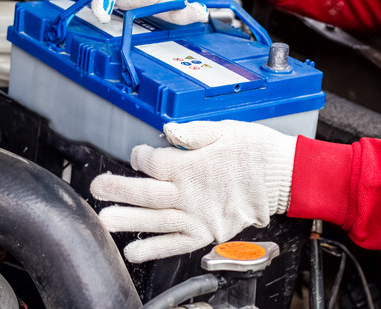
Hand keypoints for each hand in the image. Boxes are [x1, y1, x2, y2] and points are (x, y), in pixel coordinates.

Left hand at [90, 120, 296, 262]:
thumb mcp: (226, 129)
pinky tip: (133, 251)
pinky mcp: (207, 232)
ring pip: (155, 220)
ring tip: (104, 220)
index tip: (138, 154)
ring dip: (127, 221)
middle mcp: (190, 193)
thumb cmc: (257, 150)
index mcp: (191, 164)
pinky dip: (154, 249)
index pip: (152, 162)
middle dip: (117, 189)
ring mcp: (197, 216)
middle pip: (145, 192)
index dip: (140, 156)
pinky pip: (176, 244)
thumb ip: (193, 132)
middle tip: (96, 188)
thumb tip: (167, 129)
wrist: (285, 177)